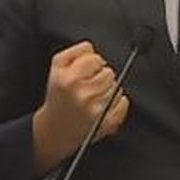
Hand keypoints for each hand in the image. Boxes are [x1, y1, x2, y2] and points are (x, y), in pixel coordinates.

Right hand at [31, 41, 129, 173]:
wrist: (55, 129)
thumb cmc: (59, 96)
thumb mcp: (56, 67)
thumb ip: (76, 51)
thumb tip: (94, 50)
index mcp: (68, 79)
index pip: (96, 58)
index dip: (92, 63)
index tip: (86, 71)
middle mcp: (82, 94)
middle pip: (109, 72)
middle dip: (101, 77)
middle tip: (89, 86)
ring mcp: (96, 110)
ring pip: (117, 87)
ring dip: (108, 90)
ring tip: (93, 98)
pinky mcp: (107, 122)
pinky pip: (123, 102)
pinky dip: (117, 103)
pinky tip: (103, 106)